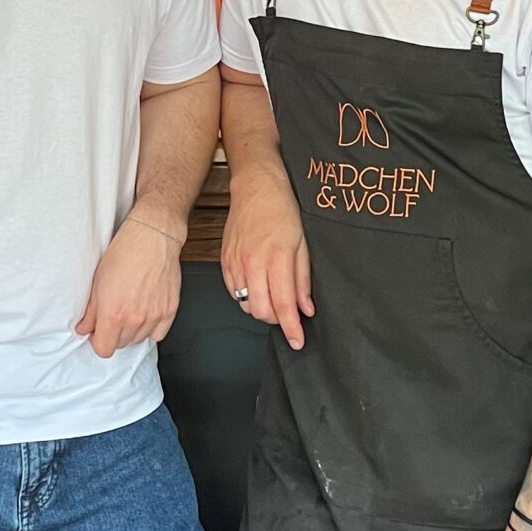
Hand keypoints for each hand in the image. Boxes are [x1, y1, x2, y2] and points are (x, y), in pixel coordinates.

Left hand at [76, 214, 184, 356]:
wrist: (152, 238)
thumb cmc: (124, 254)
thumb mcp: (98, 282)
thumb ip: (90, 312)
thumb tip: (84, 328)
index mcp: (113, 314)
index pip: (104, 349)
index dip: (98, 341)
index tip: (98, 332)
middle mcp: (135, 319)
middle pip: (121, 345)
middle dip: (114, 334)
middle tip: (113, 315)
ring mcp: (154, 316)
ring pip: (139, 340)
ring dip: (132, 331)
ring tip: (130, 309)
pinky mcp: (169, 311)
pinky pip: (158, 334)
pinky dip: (151, 328)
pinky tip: (145, 313)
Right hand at [221, 173, 312, 350]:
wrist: (256, 188)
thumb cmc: (283, 211)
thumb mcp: (303, 244)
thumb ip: (303, 279)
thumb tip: (306, 308)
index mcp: (276, 258)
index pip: (284, 305)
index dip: (291, 328)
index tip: (298, 342)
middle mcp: (252, 263)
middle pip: (261, 311)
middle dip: (276, 319)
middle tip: (288, 312)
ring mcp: (235, 263)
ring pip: (246, 305)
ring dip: (262, 308)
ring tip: (273, 293)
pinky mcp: (225, 262)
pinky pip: (235, 292)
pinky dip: (247, 296)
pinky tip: (258, 284)